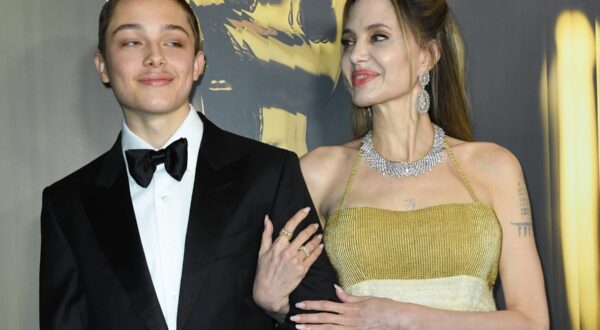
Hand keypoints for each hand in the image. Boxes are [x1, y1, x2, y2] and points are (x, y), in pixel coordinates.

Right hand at [253, 207, 323, 314]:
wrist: (269, 292)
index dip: (299, 216)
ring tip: (320, 235)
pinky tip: (320, 246)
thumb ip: (266, 234)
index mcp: (277, 245)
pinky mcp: (302, 270)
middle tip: (315, 224)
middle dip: (311, 228)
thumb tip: (267, 218)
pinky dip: (318, 250)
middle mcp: (287, 251)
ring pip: (309, 246)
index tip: (306, 210)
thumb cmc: (263, 271)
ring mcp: (296, 261)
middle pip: (303, 235)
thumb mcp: (261, 252)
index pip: (290, 226)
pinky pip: (313, 257)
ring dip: (316, 238)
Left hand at [291, 285, 410, 328]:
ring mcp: (352, 329)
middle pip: (323, 319)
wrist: (398, 319)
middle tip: (293, 317)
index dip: (312, 305)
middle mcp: (349, 319)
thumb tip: (335, 289)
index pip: (326, 305)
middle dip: (307, 318)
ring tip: (300, 327)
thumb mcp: (365, 298)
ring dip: (312, 329)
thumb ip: (348, 297)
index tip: (300, 304)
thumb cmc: (384, 307)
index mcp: (350, 308)